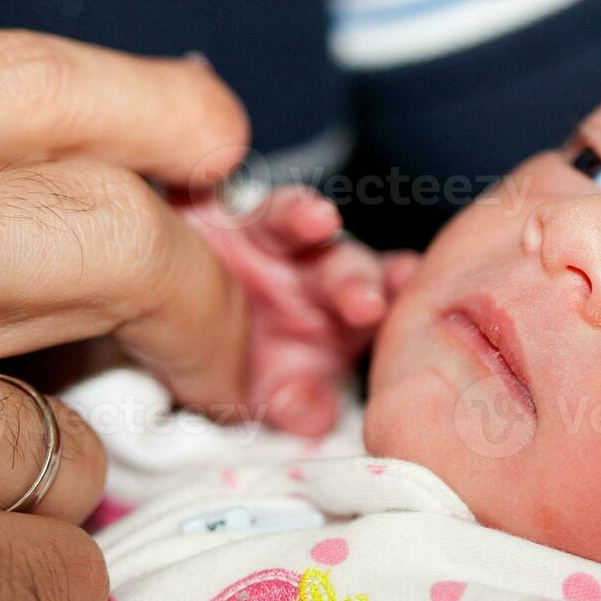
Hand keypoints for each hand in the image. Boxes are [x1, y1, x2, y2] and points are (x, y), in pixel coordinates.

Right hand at [0, 30, 252, 600]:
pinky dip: (27, 598)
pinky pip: (56, 571)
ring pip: (78, 436)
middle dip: (201, 300)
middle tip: (222, 359)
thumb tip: (130, 165)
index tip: (213, 140)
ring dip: (49, 492)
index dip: (145, 105)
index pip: (13, 87)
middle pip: (107, 234)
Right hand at [178, 186, 419, 435]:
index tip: (415, 303)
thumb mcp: (271, 395)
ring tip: (316, 221)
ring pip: (293, 221)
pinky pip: (218, 192)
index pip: (385, 299)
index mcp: (347, 311)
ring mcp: (267, 236)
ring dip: (304, 218)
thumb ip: (297, 405)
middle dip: (356, 282)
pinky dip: (218, 183)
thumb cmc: (246, 367)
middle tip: (365, 303)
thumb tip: (313, 420)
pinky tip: (218, 180)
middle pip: (346, 265)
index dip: (401, 296)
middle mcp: (316, 266)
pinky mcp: (215, 209)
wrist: (185, 336)